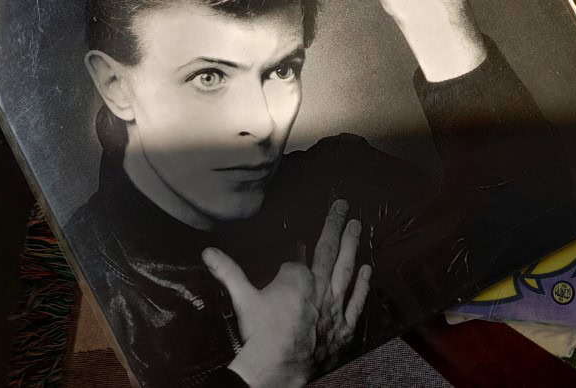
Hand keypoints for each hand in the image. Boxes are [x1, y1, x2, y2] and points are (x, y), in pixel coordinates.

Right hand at [204, 200, 370, 387]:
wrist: (277, 367)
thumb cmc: (260, 333)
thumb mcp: (243, 299)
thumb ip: (229, 272)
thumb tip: (208, 252)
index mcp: (297, 278)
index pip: (299, 259)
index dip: (297, 254)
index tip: (299, 245)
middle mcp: (320, 287)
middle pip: (329, 251)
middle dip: (336, 227)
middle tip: (344, 206)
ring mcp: (334, 305)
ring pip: (346, 269)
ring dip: (352, 245)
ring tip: (357, 225)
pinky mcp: (345, 325)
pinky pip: (357, 301)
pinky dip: (363, 284)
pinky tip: (368, 269)